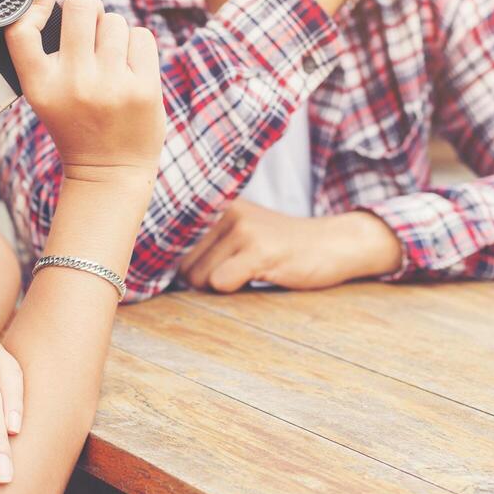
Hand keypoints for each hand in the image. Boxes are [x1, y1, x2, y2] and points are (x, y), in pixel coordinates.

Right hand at [5, 0, 165, 184]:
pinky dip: (136, 46)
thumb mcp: (47, 93)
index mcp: (40, 86)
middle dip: (88, 10)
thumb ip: (48, 51)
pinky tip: (129, 68)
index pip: (22, 29)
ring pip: (115, 20)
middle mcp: (74, 83)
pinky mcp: (144, 89)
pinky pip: (142, 36)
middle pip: (82, 6)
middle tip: (89, 32)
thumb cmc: (76, 124)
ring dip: (114, 33)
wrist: (109, 172)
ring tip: (110, 61)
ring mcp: (111, 85)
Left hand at [178, 200, 402, 292]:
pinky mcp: (260, 250)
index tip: (181, 271)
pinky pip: (222, 282)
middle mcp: (226, 211)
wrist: (332, 244)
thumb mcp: (242, 231)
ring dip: (220, 286)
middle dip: (202, 280)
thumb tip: (161, 269)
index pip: (173, 241)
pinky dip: (234, 289)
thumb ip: (207, 242)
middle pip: (184, 265)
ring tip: (249, 273)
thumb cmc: (282, 246)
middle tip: (235, 274)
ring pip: (199, 277)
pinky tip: (259, 276)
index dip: (177, 263)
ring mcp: (243, 229)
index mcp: (218, 205)